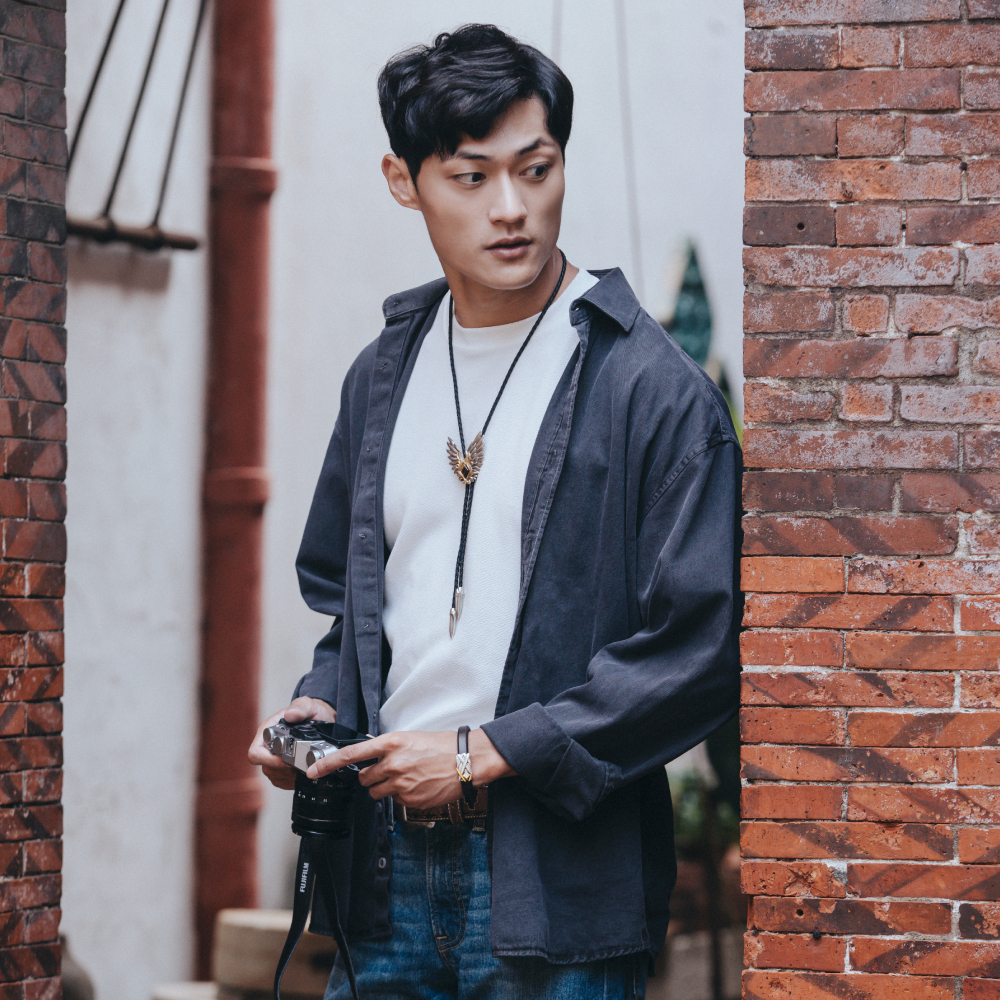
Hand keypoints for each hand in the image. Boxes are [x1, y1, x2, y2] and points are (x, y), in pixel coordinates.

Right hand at [248, 696, 336, 789]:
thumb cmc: (310, 711)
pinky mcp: (282, 768)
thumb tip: (290, 715)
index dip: (267, 760)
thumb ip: (300, 708)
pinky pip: (282, 781)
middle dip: (283, 769)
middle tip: (300, 765)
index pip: (255, 752)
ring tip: (304, 767)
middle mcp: (268, 746)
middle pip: (265, 767)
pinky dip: (292, 780)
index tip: (285, 760)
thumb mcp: (308, 705)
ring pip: (274, 776)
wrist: (321, 719)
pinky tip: (303, 772)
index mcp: (267, 731)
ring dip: (289, 775)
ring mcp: (274, 758)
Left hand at [307, 728, 514, 808]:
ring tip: (406, 778)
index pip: (351, 754)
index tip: (312, 771)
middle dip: (371, 777)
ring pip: (376, 793)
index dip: (328, 764)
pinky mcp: (409, 799)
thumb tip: (371, 756)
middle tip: (389, 771)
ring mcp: (401, 783)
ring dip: (385, 788)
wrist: (466, 760)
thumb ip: (388, 747)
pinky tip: (417, 785)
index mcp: (391, 743)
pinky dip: (402, 795)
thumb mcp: (410, 738)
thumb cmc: (441, 746)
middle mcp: (392, 763)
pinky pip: (395, 801)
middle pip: (364, 778)